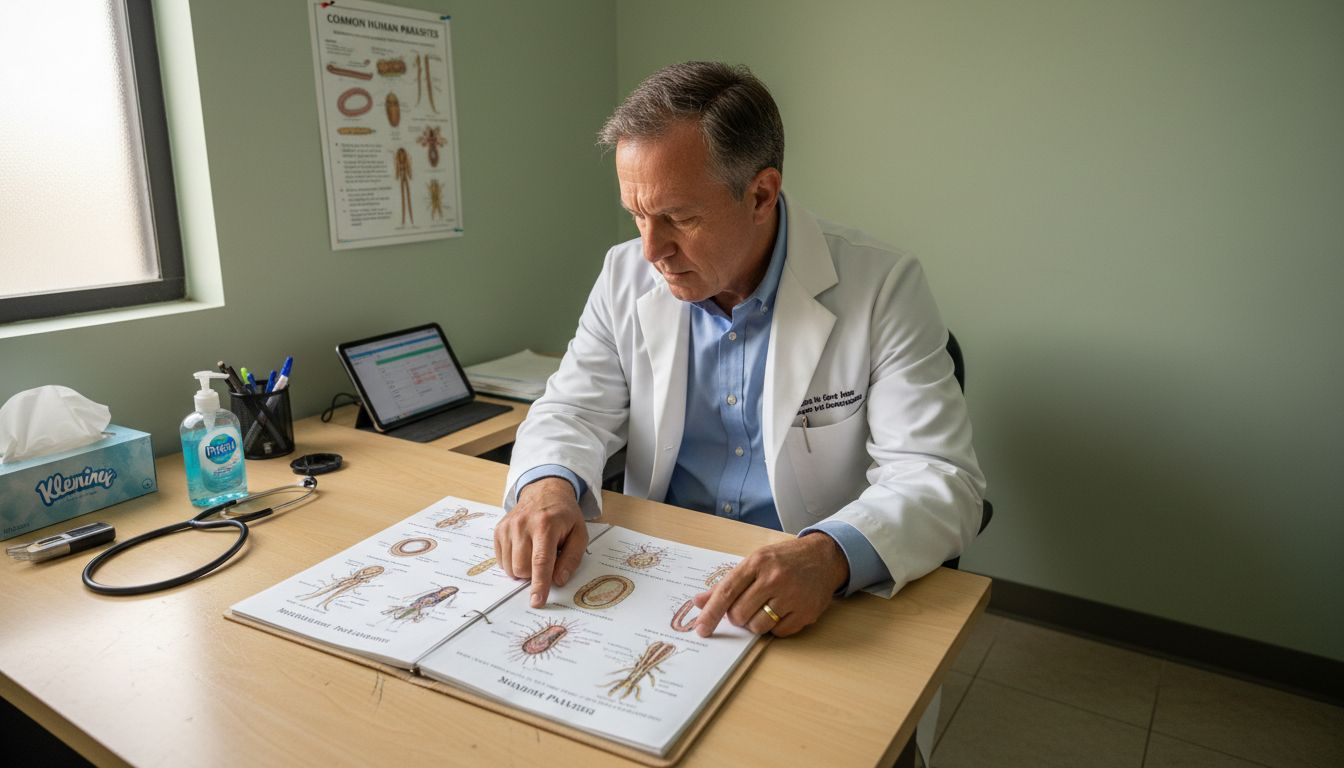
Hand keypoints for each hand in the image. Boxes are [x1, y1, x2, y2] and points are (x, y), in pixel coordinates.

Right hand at [494, 477, 586, 607]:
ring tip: (534, 553)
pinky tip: (523, 550)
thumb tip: (559, 580)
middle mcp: (523, 525)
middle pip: (522, 568)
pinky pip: (501, 560)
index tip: (537, 601)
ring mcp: (508, 527)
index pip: (541, 561)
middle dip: (533, 575)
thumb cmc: (564, 516)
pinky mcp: (499, 530)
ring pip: (509, 567)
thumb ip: (572, 558)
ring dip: (523, 570)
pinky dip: (512, 563)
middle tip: (545, 562)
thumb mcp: (579, 534)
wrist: (545, 491)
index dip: (539, 584)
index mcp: (546, 525)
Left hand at [692, 533, 848, 636]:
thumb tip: (699, 601)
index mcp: (757, 563)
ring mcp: (792, 596)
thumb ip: (727, 584)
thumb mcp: (755, 562)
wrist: (824, 557)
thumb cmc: (784, 560)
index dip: (711, 613)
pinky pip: (778, 633)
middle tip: (745, 608)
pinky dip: (775, 627)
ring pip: (757, 626)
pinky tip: (781, 612)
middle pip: (740, 614)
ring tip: (764, 608)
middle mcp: (774, 578)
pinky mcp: (806, 612)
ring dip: (755, 623)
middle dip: (737, 617)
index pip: (726, 592)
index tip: (701, 629)